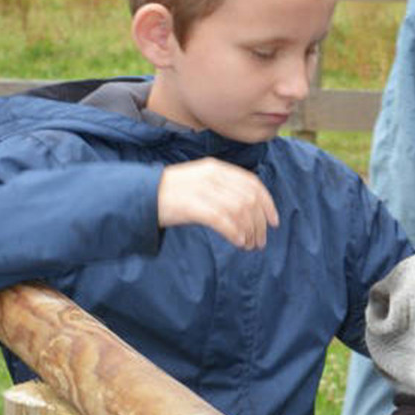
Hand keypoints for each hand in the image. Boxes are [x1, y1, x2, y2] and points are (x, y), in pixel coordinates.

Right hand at [157, 157, 279, 249]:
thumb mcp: (201, 183)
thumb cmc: (173, 194)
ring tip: (249, 246)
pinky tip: (238, 242)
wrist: (141, 195)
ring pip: (239, 210)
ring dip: (249, 231)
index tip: (274, 222)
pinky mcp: (191, 205)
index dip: (267, 203)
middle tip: (260, 242)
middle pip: (249, 199)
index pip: (252, 183)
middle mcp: (212, 176)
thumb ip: (224, 190)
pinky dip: (235, 232)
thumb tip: (250, 211)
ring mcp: (201, 190)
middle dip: (259, 223)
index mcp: (216, 169)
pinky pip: (222, 220)